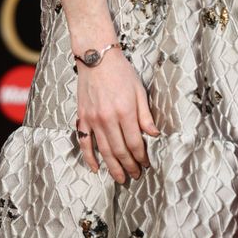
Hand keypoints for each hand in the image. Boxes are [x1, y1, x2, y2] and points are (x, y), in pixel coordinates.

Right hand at [75, 49, 159, 182]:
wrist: (97, 59)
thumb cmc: (121, 72)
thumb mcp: (139, 90)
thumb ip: (145, 114)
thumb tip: (154, 134)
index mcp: (125, 111)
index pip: (135, 142)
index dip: (141, 156)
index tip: (146, 163)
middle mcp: (108, 119)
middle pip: (120, 150)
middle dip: (129, 165)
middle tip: (135, 175)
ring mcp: (93, 120)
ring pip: (104, 151)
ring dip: (113, 167)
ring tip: (121, 178)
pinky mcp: (82, 119)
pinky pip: (84, 143)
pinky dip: (89, 158)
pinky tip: (96, 168)